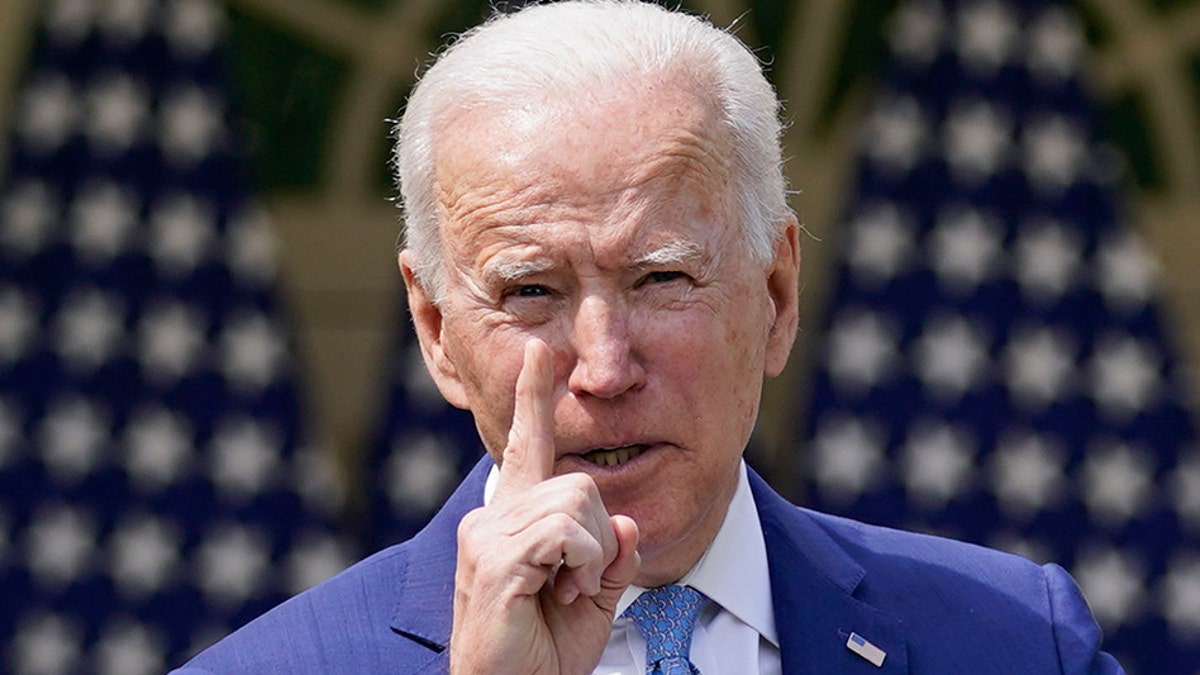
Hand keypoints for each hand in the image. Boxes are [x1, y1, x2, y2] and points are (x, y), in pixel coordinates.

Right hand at [450, 339, 640, 674]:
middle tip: (576, 586)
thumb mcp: (596, 597)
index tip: (540, 352)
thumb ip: (612, 555)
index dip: (534, 398)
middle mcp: (493, 517)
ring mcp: (487, 534)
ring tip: (564, 593)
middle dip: (600, 539)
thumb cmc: (545, 651)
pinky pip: (567, 532)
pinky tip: (561, 595)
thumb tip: (626, 523)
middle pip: (580, 483)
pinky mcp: (494, 556)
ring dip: (592, 558)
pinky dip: (583, 567)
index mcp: (515, 520)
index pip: (526, 446)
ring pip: (578, 502)